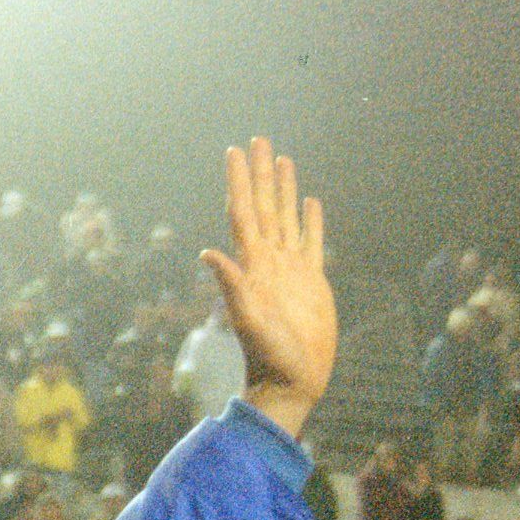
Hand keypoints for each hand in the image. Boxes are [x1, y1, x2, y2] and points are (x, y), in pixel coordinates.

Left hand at [201, 137, 334, 440]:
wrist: (291, 380)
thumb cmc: (268, 355)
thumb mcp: (247, 319)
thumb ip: (231, 285)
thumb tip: (207, 253)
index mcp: (254, 264)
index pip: (244, 212)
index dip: (239, 181)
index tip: (235, 150)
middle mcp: (270, 260)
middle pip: (265, 205)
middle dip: (261, 173)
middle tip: (258, 139)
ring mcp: (291, 268)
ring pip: (287, 216)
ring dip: (283, 188)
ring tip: (282, 158)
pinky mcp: (312, 280)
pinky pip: (311, 241)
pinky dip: (310, 220)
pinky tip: (309, 201)